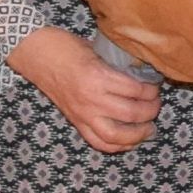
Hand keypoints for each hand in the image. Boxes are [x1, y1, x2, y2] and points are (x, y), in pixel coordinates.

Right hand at [11, 26, 158, 153]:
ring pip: (117, 135)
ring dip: (138, 134)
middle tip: (156, 104)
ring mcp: (82, 114)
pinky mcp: (76, 122)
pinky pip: (98, 142)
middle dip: (151, 111)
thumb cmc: (66, 46)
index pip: (136, 91)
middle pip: (132, 114)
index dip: (152, 90)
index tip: (156, 86)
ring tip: (149, 127)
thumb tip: (143, 74)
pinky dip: (117, 145)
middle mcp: (92, 99)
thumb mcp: (96, 49)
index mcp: (99, 77)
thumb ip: (117, 65)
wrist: (35, 54)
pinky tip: (130, 141)